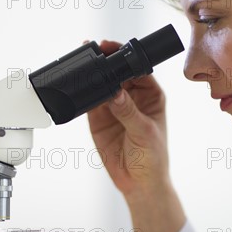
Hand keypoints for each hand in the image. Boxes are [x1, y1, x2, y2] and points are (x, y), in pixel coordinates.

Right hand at [87, 40, 185, 231]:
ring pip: (101, 83)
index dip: (125, 56)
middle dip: (106, 61)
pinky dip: (83, 94)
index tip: (112, 49)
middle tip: (93, 51)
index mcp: (150, 94)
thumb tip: (115, 92)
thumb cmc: (153, 157)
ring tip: (82, 65)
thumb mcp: (144, 132)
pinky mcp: (98, 118)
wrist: (138, 182)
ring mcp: (114, 106)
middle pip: (117, 72)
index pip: (137, 68)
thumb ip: (128, 112)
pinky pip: (89, 101)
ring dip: (92, 74)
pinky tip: (77, 86)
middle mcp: (132, 96)